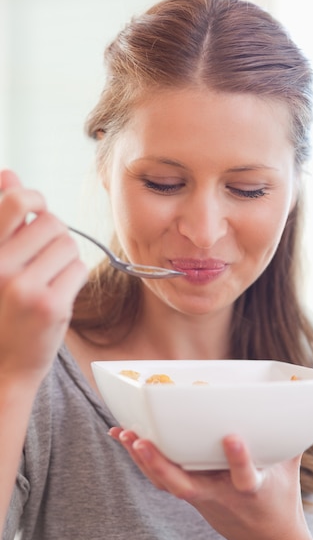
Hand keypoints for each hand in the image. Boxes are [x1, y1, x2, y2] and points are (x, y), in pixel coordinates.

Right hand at [0, 170, 87, 383]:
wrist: (3, 365)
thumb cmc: (1, 307)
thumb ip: (1, 219)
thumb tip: (9, 174)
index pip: (15, 202)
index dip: (33, 197)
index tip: (35, 208)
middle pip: (52, 222)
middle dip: (54, 234)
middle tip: (45, 255)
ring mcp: (23, 288)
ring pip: (68, 245)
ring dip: (64, 258)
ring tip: (48, 278)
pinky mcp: (49, 306)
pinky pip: (77, 269)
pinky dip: (72, 278)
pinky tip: (57, 294)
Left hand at [109, 428, 312, 539]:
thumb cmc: (280, 497)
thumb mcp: (289, 466)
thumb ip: (289, 433)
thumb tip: (300, 397)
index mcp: (252, 489)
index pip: (244, 478)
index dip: (238, 459)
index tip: (232, 438)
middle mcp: (222, 496)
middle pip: (186, 486)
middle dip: (160, 464)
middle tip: (139, 440)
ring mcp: (202, 498)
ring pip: (166, 483)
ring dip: (143, 459)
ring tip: (122, 433)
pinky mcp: (191, 496)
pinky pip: (162, 480)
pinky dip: (143, 460)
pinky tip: (126, 439)